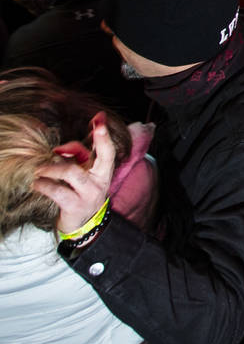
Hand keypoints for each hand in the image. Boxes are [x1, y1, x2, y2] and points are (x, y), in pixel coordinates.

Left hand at [32, 112, 115, 233]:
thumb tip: (60, 148)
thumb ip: (76, 158)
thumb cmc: (80, 192)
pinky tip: (36, 184)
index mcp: (103, 171)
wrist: (83, 224)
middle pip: (99, 157)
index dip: (104, 135)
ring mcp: (89, 194)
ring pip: (72, 172)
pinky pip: (56, 190)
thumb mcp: (83, 174)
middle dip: (88, 144)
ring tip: (38, 170)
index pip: (108, 150)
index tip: (99, 119)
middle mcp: (100, 181)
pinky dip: (43, 185)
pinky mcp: (74, 205)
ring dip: (52, 168)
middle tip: (70, 141)